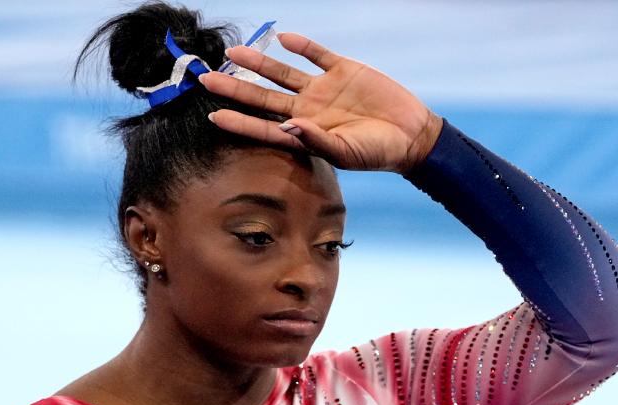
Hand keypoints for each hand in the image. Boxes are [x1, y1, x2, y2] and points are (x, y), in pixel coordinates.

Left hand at [200, 32, 441, 173]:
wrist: (411, 135)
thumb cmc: (377, 152)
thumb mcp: (346, 152)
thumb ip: (317, 141)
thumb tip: (289, 127)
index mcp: (304, 132)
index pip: (263, 127)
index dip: (238, 122)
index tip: (212, 116)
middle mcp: (307, 109)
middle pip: (263, 97)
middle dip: (235, 89)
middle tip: (206, 80)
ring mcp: (323, 89)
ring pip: (283, 73)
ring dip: (259, 63)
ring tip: (235, 52)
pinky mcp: (344, 70)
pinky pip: (318, 54)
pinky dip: (302, 46)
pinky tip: (283, 38)